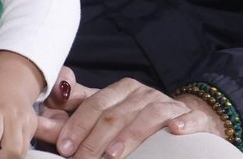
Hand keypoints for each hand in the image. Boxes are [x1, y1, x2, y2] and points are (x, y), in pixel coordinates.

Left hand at [35, 69, 219, 158]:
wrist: (182, 119)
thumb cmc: (138, 118)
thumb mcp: (109, 108)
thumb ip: (79, 104)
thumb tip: (51, 96)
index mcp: (121, 90)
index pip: (94, 105)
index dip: (77, 126)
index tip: (64, 147)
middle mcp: (143, 94)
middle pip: (115, 115)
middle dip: (95, 139)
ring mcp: (168, 106)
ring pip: (146, 118)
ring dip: (129, 137)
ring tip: (112, 155)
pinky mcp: (191, 118)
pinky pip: (188, 119)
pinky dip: (182, 124)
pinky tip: (174, 132)